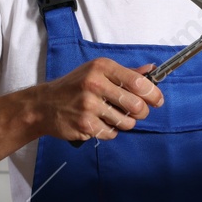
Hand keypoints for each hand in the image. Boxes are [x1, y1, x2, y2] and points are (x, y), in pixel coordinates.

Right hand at [34, 58, 163, 141]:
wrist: (43, 105)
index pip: (138, 82)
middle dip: (142, 113)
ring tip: (113, 117)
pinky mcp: (85, 124)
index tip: (157, 100)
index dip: (153, 94)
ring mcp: (89, 106)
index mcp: (102, 67)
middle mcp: (95, 84)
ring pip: (126, 122)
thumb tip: (151, 69)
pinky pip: (111, 134)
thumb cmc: (73, 87)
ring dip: (125, 123)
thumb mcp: (97, 71)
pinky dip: (109, 131)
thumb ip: (126, 72)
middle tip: (137, 113)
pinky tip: (99, 123)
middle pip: (136, 105)